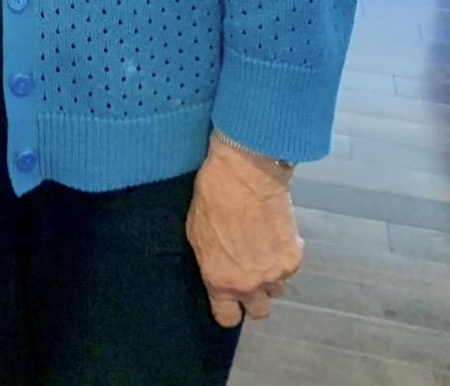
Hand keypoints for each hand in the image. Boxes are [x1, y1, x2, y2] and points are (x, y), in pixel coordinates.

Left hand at [186, 132, 302, 326]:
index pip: (227, 318)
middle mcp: (250, 284)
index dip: (229, 310)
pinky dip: (284, 255)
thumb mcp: (196, 233)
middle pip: (259, 312)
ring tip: (262, 250)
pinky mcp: (294, 257)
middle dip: (254, 298)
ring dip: (271, 277)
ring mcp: (275, 273)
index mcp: (221, 280)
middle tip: (249, 275)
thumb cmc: (212, 196)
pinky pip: (289, 268)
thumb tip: (219, 271)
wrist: (245, 172)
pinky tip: (274, 234)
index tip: (229, 301)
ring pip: (277, 289)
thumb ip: (211, 262)